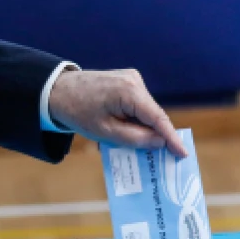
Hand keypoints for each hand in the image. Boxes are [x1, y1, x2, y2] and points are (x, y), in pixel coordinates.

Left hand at [48, 68, 187, 156]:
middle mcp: (134, 81)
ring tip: (138, 148)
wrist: (56, 91)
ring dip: (144, 128)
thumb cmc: (78, 112)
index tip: (183, 153)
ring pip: (146, 111)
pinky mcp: (126, 81)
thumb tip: (160, 142)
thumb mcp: (105, 132)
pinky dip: (135, 119)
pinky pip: (138, 105)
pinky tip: (128, 133)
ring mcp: (131, 79)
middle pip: (153, 114)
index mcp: (129, 92)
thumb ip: (135, 139)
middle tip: (163, 159)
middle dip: (157, 136)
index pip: (158, 118)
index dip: (171, 138)